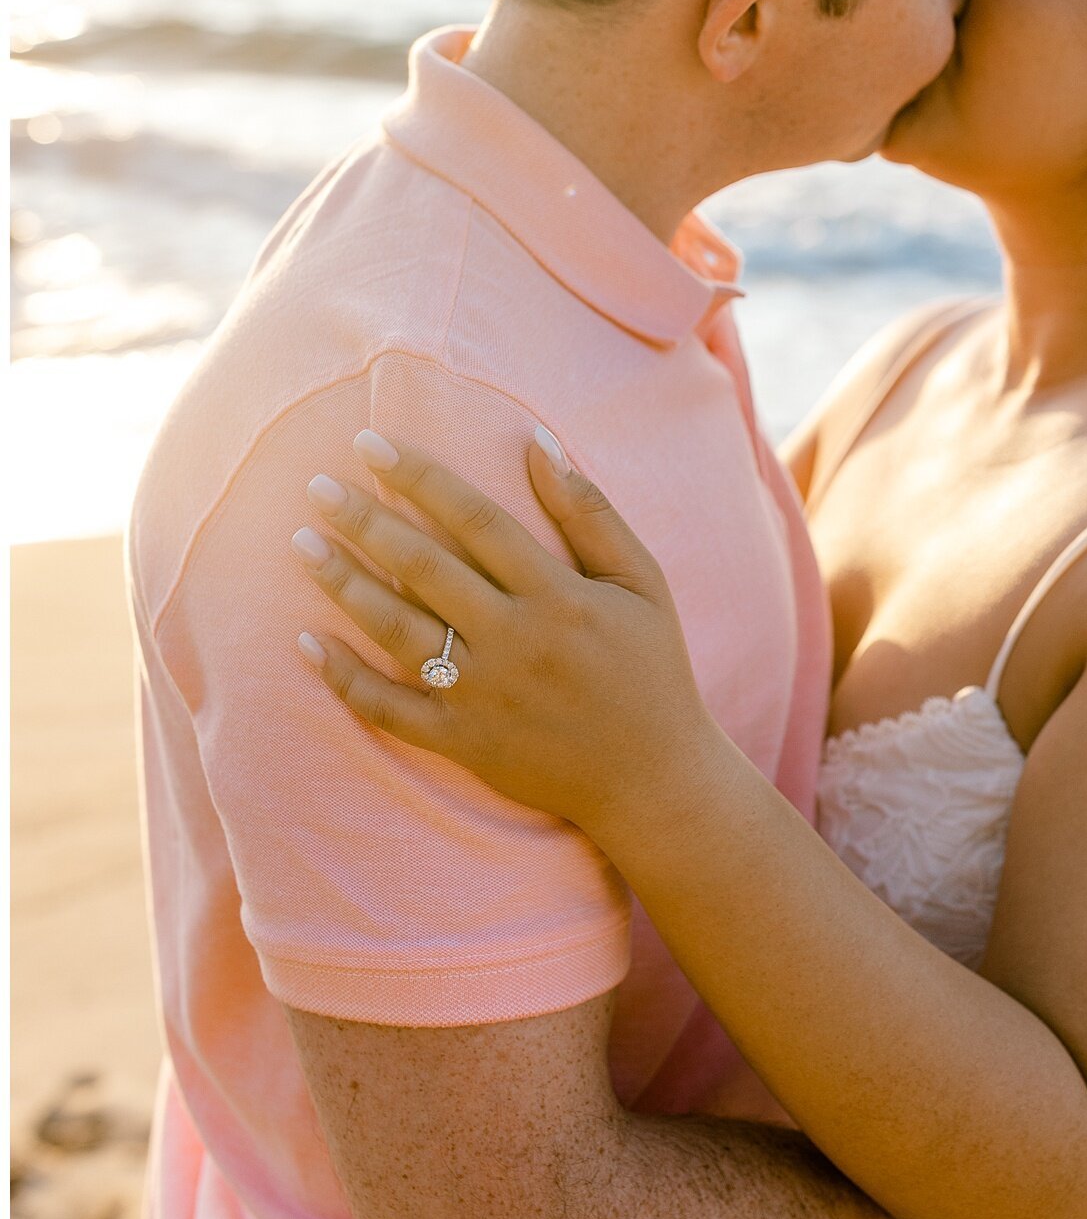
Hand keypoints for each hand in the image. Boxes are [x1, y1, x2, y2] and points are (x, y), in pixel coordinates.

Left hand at [292, 426, 717, 834]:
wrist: (652, 778)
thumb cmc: (651, 668)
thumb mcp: (642, 581)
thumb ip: (589, 511)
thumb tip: (537, 440)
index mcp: (558, 596)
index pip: (476, 519)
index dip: (421, 477)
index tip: (371, 444)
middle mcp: (515, 641)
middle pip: (424, 569)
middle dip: (365, 521)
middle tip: (317, 486)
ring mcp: (484, 695)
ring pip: (397, 631)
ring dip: (344, 584)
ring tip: (302, 543)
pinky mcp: (464, 742)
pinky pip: (390, 709)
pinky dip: (345, 678)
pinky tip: (306, 643)